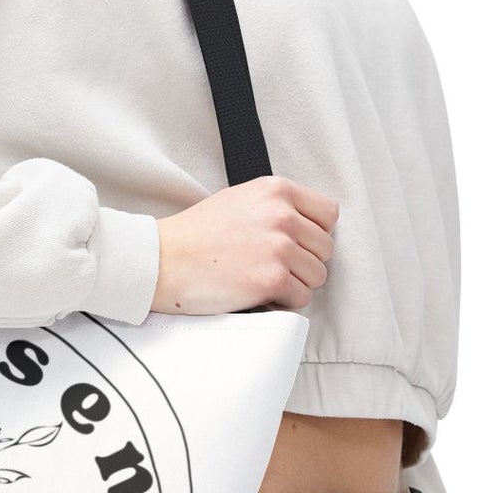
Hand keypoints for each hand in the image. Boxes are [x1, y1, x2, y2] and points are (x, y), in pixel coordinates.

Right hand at [151, 175, 336, 314]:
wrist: (163, 260)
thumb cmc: (196, 234)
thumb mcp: (240, 199)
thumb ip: (276, 206)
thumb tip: (309, 227)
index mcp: (276, 190)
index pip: (328, 213)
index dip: (314, 233)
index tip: (296, 243)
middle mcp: (282, 215)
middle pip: (325, 248)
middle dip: (303, 261)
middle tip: (272, 265)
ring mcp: (279, 247)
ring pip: (317, 275)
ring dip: (295, 283)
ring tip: (262, 278)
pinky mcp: (272, 279)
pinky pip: (301, 298)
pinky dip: (282, 302)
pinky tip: (257, 292)